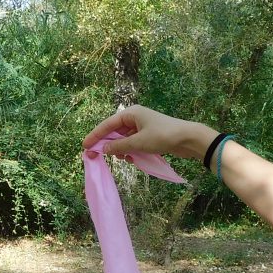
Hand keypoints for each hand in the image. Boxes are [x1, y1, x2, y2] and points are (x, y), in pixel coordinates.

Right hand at [82, 106, 214, 162]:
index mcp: (131, 113)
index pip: (107, 124)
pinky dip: (130, 151)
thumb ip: (119, 146)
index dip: (95, 135)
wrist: (188, 138)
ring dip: (120, 149)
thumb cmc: (162, 136)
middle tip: (95, 155)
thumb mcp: (138, 142)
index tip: (84, 145)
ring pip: (124, 139)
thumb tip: (104, 149)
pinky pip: (133, 143)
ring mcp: (142, 127)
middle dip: (107, 144)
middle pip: (114, 131)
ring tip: (122, 158)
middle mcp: (135, 118)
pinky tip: (132, 159)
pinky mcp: (148, 136)